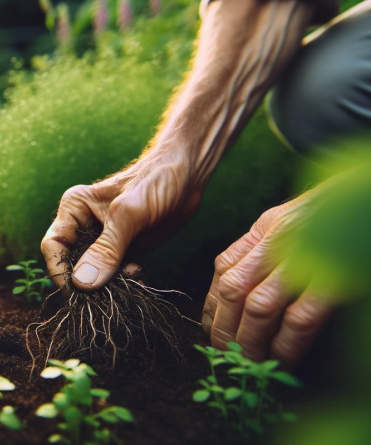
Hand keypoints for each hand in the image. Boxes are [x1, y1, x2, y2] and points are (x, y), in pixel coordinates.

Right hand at [41, 147, 203, 289]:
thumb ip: (106, 249)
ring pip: (94, 274)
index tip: (78, 293)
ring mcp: (104, 240)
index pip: (54, 246)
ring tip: (131, 277)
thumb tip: (82, 284)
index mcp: (74, 209)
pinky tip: (140, 277)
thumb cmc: (156, 182)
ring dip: (109, 284)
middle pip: (72, 264)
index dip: (60, 271)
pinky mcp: (124, 251)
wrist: (188, 175)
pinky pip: (115, 275)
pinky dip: (124, 283)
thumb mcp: (129, 215)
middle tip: (110, 291)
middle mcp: (84, 226)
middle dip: (89, 282)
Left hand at [202, 193, 331, 369]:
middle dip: (225, 329)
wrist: (368, 201)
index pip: (223, 270)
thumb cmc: (334, 217)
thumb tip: (231, 287)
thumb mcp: (290, 222)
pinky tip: (282, 362)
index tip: (211, 331)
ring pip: (259, 307)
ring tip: (250, 364)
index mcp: (266, 229)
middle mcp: (278, 242)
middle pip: (234, 291)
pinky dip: (286, 345)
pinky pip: (300, 318)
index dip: (213, 306)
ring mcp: (305, 261)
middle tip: (226, 355)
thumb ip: (261, 248)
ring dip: (250, 341)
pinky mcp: (332, 281)